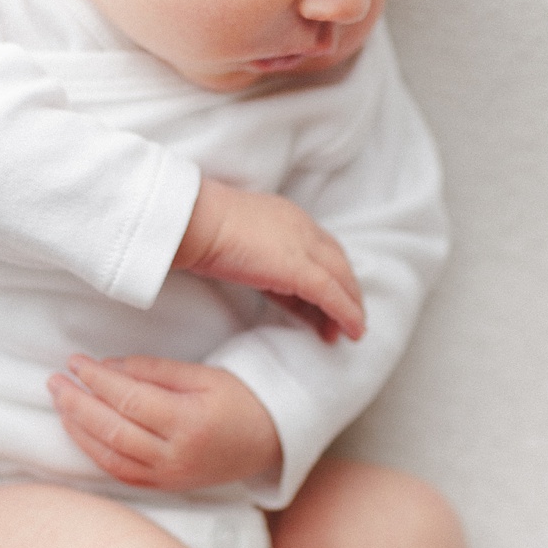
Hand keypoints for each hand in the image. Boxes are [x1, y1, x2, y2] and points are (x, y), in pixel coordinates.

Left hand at [47, 355, 281, 490]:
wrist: (271, 442)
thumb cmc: (241, 400)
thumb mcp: (204, 375)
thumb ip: (154, 371)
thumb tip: (107, 367)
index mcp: (189, 422)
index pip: (129, 399)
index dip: (97, 379)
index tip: (76, 361)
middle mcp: (175, 456)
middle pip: (112, 429)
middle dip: (77, 403)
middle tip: (55, 380)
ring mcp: (168, 477)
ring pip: (109, 456)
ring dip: (78, 428)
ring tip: (60, 402)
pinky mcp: (164, 487)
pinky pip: (119, 472)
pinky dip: (93, 451)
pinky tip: (78, 431)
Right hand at [173, 178, 365, 342]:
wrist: (195, 221)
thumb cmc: (201, 227)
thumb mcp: (235, 240)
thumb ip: (252, 254)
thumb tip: (252, 270)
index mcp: (286, 216)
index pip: (317, 248)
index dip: (326, 273)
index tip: (323, 299)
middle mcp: (302, 227)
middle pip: (336, 262)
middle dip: (344, 290)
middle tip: (343, 318)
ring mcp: (304, 247)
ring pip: (341, 279)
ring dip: (349, 306)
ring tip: (350, 331)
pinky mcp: (301, 270)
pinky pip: (333, 296)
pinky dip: (347, 314)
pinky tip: (352, 331)